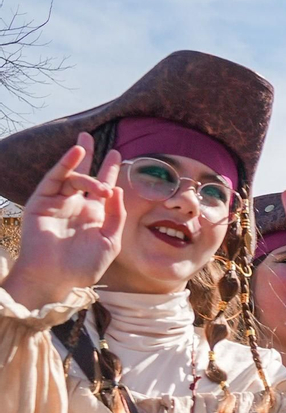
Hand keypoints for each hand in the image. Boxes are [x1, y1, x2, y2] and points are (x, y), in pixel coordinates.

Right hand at [5, 133, 123, 307]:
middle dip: (89, 156)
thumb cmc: (85, 265)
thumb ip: (116, 215)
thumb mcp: (110, 241)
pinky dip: (64, 165)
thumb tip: (116, 189)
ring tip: (98, 179)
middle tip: (92, 135)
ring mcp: (58, 203)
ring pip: (71, 178)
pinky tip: (76, 153)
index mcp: (94, 215)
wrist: (57, 277)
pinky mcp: (41, 202)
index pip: (102, 188)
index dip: (108, 170)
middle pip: (83, 175)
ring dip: (86, 174)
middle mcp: (75, 206)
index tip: (117, 154)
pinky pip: (53, 179)